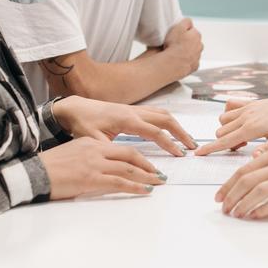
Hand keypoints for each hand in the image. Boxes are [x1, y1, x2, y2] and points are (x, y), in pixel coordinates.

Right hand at [40, 138, 165, 199]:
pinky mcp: (92, 178)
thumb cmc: (49, 168)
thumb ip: (90, 158)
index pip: (120, 148)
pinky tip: (145, 191)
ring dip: (147, 176)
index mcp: (91, 142)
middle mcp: (96, 150)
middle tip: (159, 173)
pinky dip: (136, 187)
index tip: (147, 164)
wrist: (33, 174)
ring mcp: (95, 164)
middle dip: (147, 165)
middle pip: (130, 155)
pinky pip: (120, 183)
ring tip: (158, 182)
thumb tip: (104, 170)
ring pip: (128, 169)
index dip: (137, 157)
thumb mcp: (72, 155)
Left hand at [52, 95, 196, 154]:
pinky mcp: (133, 110)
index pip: (155, 132)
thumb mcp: (91, 139)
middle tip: (192, 147)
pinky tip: (171, 131)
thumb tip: (119, 160)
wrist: (75, 108)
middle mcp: (135, 112)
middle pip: (166, 119)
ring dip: (177, 126)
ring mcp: (135, 109)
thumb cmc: (82, 123)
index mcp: (127, 120)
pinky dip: (168, 121)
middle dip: (181, 133)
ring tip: (186, 140)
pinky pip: (156, 113)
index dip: (169, 144)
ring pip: (163, 114)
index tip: (180, 154)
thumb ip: (107, 149)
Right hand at [162, 18, 202, 76]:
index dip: (184, 31)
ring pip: (193, 51)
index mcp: (196, 35)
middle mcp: (200, 45)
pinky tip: (180, 60)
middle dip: (187, 41)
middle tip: (176, 43)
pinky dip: (187, 61)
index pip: (192, 30)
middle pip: (194, 41)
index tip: (178, 34)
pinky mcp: (194, 66)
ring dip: (187, 51)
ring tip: (177, 52)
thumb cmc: (175, 46)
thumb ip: (186, 22)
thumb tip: (189, 21)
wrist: (173, 63)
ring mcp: (198, 56)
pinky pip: (191, 61)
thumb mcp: (178, 27)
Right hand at [195, 93, 267, 155]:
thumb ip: (267, 149)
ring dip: (227, 131)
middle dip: (225, 143)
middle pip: (221, 132)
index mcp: (253, 127)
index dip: (210, 149)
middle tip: (244, 147)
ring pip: (222, 120)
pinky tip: (242, 123)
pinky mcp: (249, 103)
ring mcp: (246, 108)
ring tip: (245, 137)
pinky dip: (229, 117)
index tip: (198, 154)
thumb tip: (252, 158)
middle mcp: (246, 116)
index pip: (226, 140)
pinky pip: (229, 108)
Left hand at [215, 150, 267, 218]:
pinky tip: (255, 216)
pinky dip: (263, 210)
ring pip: (260, 191)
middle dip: (232, 196)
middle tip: (225, 209)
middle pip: (248, 180)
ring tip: (237, 214)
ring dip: (244, 205)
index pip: (244, 170)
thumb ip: (267, 165)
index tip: (219, 197)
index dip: (228, 185)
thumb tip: (246, 170)